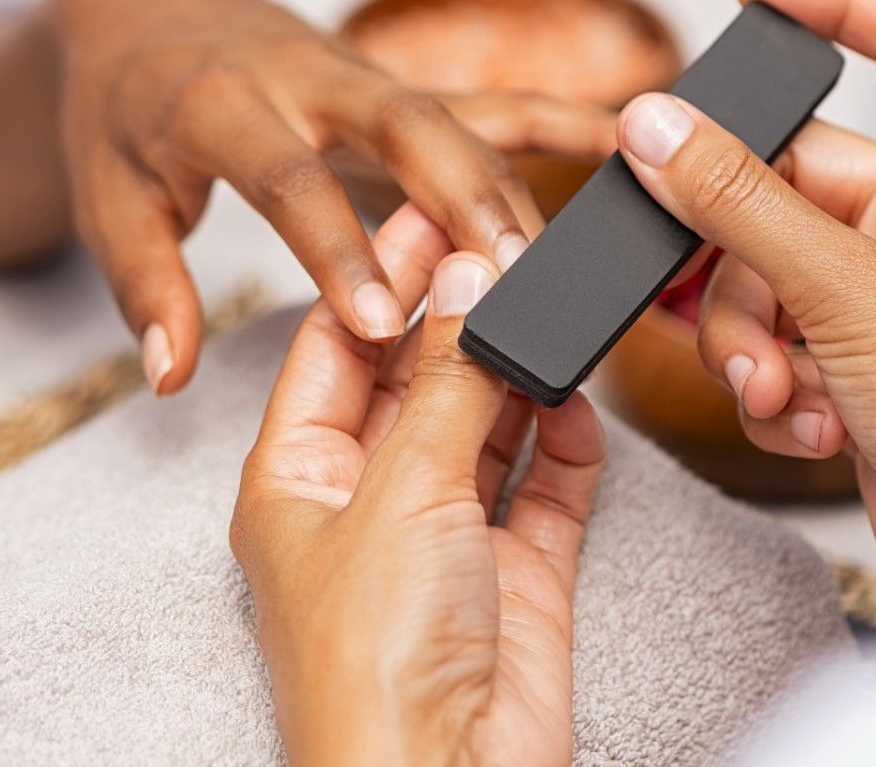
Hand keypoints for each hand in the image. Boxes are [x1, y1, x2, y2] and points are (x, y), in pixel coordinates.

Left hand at [54, 0, 614, 393]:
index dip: (334, 248)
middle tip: (511, 274)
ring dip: (513, 186)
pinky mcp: (399, 85)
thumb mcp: (108, 201)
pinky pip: (485, 100)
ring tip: (565, 262)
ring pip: (455, 120)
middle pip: (400, 127)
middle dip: (462, 197)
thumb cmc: (124, 117)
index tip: (377, 323)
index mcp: (220, 105)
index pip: (288, 179)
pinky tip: (619, 141)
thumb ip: (146, 285)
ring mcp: (362, 75)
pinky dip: (553, 118)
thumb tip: (170, 373)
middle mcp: (304, 79)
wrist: (149, 12)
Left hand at [230, 203, 603, 766]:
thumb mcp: (402, 492)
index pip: (335, 346)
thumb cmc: (374, 665)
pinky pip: (547, 482)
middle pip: (416, 378)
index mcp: (298, 480)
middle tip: (508, 240)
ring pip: (487, 423)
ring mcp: (447, 536)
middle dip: (460, 314)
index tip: (431, 210)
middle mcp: (370, 501)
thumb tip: (472, 282)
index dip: (379, 277)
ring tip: (549, 300)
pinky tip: (577, 396)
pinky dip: (566, 438)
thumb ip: (449, 382)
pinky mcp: (519, 572)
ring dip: (518, 370)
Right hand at [615, 0, 875, 616]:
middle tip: (729, 298)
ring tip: (784, 390)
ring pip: (766, 269)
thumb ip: (739, 202)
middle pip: (789, 180)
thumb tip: (658, 126)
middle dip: (742, 256)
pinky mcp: (860, 358)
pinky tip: (812, 423)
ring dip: (752, 337)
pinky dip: (776, 381)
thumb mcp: (842, 290)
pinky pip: (777, 335)